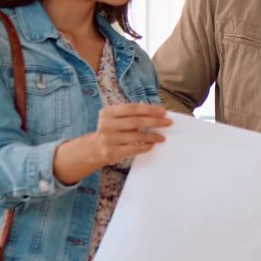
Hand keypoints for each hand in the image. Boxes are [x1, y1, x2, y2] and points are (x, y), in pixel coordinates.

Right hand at [53, 102, 169, 183]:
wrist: (93, 148)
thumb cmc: (111, 130)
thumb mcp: (115, 118)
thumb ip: (131, 114)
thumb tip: (156, 113)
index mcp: (108, 112)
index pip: (132, 108)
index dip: (149, 109)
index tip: (163, 111)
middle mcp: (107, 124)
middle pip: (136, 121)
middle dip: (154, 121)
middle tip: (167, 123)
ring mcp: (109, 139)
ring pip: (136, 136)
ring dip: (152, 136)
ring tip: (162, 137)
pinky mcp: (112, 152)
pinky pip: (133, 149)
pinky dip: (145, 146)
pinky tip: (152, 144)